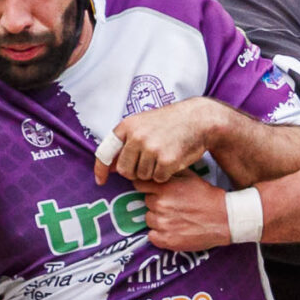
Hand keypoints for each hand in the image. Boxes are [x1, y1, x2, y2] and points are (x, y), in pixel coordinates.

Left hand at [98, 98, 226, 183]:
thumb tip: (110, 168)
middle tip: (148, 164)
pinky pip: (158, 178)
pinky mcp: (167, 160)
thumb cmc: (170, 123)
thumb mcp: (143, 125)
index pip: (106, 152)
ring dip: (152, 172)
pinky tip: (172, 161)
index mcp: (127, 126)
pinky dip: (165, 174)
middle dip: (135, 172)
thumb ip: (126, 144)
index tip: (101, 181)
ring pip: (143, 176)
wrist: (199, 119)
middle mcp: (137, 137)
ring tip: (163, 157)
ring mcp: (152, 148)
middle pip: (125, 170)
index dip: (101, 169)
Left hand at [141, 173, 231, 251]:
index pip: (139, 184)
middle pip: (146, 202)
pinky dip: (160, 235)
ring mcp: (162, 223)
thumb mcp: (191, 177)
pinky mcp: (166, 240)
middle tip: (174, 206)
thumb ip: (171, 173)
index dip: (146, 187)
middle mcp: (161, 204)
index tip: (152, 190)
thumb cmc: (209, 197)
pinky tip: (174, 230)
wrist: (225, 219)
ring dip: (159, 219)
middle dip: (156, 203)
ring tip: (176, 219)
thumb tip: (157, 168)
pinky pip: (152, 236)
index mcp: (165, 187)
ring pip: (149, 219)